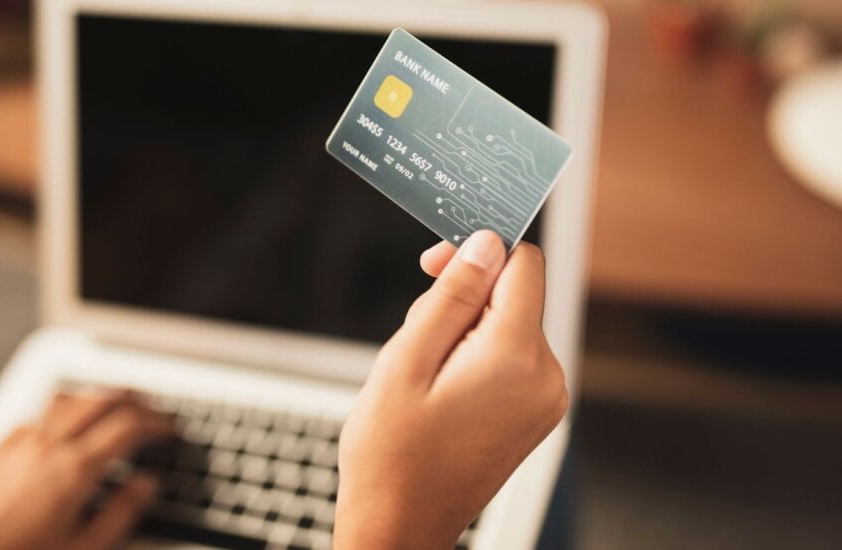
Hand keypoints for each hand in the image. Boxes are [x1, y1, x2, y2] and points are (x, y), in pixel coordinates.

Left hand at [0, 392, 173, 549]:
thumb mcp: (86, 547)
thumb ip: (122, 512)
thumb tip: (146, 486)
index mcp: (75, 470)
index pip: (128, 426)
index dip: (156, 423)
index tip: (168, 429)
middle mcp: (47, 447)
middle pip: (102, 400)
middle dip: (135, 401)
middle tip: (152, 412)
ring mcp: (20, 445)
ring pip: (69, 400)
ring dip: (100, 399)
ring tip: (117, 406)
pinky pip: (36, 416)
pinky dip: (62, 413)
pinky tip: (67, 425)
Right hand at [334, 230, 567, 549]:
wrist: (402, 524)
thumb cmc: (392, 455)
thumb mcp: (406, 360)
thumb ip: (452, 295)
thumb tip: (485, 244)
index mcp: (514, 358)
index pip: (523, 264)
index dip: (478, 253)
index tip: (437, 265)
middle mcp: (545, 378)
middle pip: (515, 295)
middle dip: (466, 298)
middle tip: (418, 334)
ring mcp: (546, 400)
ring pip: (511, 324)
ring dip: (468, 330)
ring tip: (428, 372)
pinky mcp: (537, 413)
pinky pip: (514, 357)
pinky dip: (480, 356)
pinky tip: (445, 387)